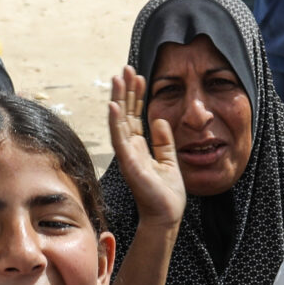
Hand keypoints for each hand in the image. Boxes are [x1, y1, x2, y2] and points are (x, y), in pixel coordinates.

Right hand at [107, 67, 185, 229]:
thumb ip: (164, 141)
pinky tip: (114, 105)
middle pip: (125, 114)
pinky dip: (115, 122)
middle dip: (126, 90)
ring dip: (118, 99)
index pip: (135, 116)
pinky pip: (119, 139)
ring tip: (118, 77)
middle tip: (126, 68)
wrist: (166, 216)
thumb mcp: (170, 161)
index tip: (139, 76)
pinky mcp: (128, 163)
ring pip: (120, 121)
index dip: (136, 95)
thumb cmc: (167, 194)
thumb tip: (160, 119)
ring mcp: (127, 155)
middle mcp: (130, 148)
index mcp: (140, 147)